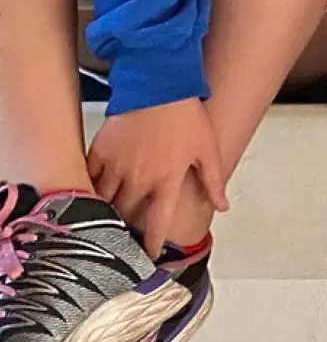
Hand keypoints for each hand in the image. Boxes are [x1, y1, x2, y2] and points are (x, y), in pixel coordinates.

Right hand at [87, 99, 229, 258]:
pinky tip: (88, 200)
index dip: (153, 243)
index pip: (159, 222)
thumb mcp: (208, 149)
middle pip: (127, 216)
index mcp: (167, 180)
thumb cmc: (187, 116)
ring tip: (103, 226)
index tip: (149, 256)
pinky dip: (89, 192)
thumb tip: (223, 206)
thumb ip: (214, 181)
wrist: (159, 85)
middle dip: (126, 230)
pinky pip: (89, 180)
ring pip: (105, 203)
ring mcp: (117, 167)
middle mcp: (140, 179)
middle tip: (123, 240)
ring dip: (105, 215)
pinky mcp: (100, 153)